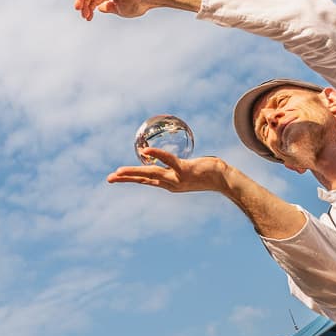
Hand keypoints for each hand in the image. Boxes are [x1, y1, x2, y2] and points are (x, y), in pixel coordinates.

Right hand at [107, 149, 227, 192]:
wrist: (227, 180)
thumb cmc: (212, 171)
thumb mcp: (195, 169)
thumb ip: (184, 165)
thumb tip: (180, 159)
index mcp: (172, 183)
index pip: (148, 181)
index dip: (133, 179)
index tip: (118, 177)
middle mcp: (172, 183)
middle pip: (145, 179)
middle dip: (126, 179)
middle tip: (109, 178)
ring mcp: (177, 178)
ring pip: (151, 174)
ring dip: (133, 173)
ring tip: (117, 173)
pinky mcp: (185, 170)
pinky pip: (169, 161)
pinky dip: (157, 155)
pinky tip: (145, 152)